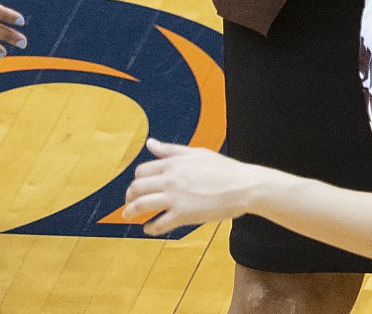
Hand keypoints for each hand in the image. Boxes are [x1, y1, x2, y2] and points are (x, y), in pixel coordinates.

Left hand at [123, 140, 260, 233]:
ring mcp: (176, 197)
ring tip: (129, 216)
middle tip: (128, 204)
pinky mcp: (184, 215)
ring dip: (131, 212)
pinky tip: (149, 229)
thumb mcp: (196, 153)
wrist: (243, 186)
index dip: (136, 180)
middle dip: (128, 197)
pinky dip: (150, 228)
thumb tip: (150, 143)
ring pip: (142, 205)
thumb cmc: (223, 168)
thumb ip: (171, 150)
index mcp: (173, 163)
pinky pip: (159, 224)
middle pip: (137, 188)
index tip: (137, 188)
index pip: (142, 171)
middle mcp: (170, 179)